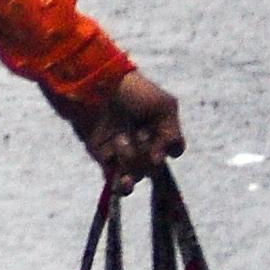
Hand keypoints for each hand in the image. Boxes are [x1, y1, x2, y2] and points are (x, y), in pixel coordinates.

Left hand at [79, 69, 183, 192]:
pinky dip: (118, 183)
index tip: (157, 137)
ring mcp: (124, 153)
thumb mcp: (164, 106)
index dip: (166, 148)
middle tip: (138, 132)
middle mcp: (143, 144)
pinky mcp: (104, 158)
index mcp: (159, 130)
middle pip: (154, 168)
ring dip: (130, 161)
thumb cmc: (133, 92)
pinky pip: (114, 181)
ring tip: (120, 140)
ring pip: (135, 176)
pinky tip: (119, 177)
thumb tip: (161, 161)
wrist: (96, 86)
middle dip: (145, 152)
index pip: (173, 151)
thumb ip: (172, 134)